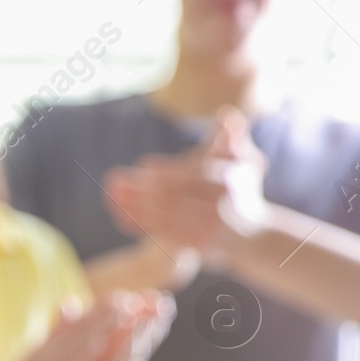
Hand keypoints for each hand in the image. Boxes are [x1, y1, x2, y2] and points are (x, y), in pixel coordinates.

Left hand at [105, 107, 269, 265]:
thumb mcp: (244, 161)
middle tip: (114, 180)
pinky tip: (118, 214)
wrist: (249, 234)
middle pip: (174, 198)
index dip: (167, 171)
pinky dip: (139, 223)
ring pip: (164, 216)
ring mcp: (206, 229)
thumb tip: (225, 115)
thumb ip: (232, 138)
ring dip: (133, 207)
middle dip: (141, 190)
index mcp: (230, 182)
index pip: (194, 175)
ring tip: (110, 196)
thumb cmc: (241, 189)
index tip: (142, 164)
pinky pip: (162, 232)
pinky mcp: (194, 245)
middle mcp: (220, 207)